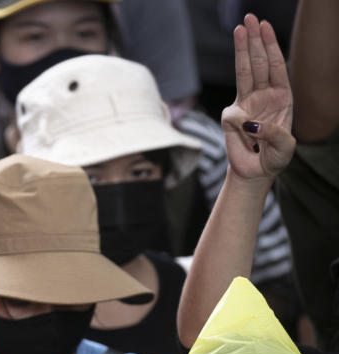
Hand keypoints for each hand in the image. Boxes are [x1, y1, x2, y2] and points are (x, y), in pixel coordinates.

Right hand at [221, 14, 294, 182]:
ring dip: (242, 50)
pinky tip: (247, 133)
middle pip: (259, 62)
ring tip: (239, 29)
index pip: (276, 65)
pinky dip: (239, 122)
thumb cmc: (274, 157)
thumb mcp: (285, 147)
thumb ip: (274, 133)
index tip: (264, 27)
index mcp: (282, 96)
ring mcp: (246, 104)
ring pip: (244, 73)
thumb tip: (250, 123)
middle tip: (249, 19)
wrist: (256, 172)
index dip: (271, 46)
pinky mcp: (231, 118)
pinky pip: (233, 114)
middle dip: (255, 40)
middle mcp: (264, 95)